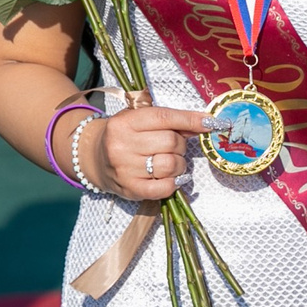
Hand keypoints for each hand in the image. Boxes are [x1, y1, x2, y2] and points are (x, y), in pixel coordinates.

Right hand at [83, 97, 208, 200]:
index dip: (191, 120)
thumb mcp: (139, 120)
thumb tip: (203, 124)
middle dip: (181, 145)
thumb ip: (169, 121)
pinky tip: (171, 178)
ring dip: (180, 165)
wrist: (94, 157)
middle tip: (176, 148)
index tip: (211, 123)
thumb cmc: (124, 136)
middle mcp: (122, 144)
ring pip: (170, 165)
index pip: (165, 118)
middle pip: (171, 142)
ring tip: (172, 162)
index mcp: (125, 122)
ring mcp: (125, 168)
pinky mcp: (130, 189)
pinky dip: (174, 183)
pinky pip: (163, 188)